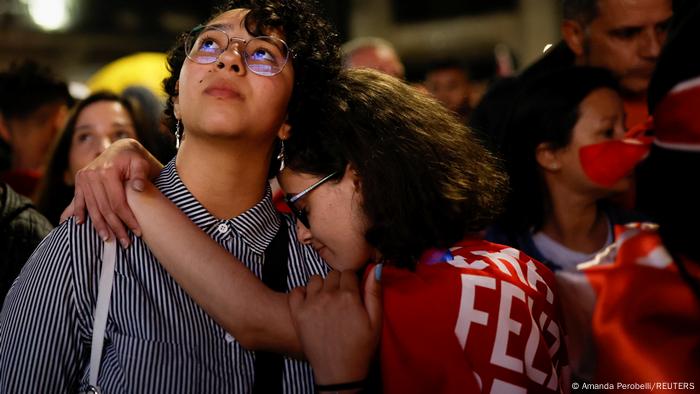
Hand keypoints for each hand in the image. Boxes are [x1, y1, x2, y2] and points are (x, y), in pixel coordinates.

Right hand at [60, 138, 160, 247]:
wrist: (122, 148)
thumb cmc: (135, 159)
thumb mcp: (141, 163)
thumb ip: (140, 175)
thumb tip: (137, 187)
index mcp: (107, 171)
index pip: (117, 202)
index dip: (127, 219)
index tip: (137, 232)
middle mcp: (92, 174)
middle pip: (104, 208)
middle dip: (115, 227)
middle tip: (124, 243)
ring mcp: (84, 177)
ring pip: (92, 208)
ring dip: (100, 226)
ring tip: (108, 240)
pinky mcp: (80, 180)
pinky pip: (78, 200)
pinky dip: (78, 213)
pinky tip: (80, 224)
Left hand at [288, 265, 382, 386]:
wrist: (339, 371)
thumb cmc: (360, 348)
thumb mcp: (376, 322)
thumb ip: (374, 293)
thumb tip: (376, 268)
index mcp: (349, 296)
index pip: (349, 273)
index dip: (353, 282)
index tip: (353, 292)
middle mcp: (328, 296)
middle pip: (332, 275)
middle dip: (338, 283)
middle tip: (341, 300)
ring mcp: (311, 304)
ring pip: (315, 280)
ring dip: (321, 286)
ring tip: (326, 301)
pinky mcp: (298, 313)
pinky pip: (296, 291)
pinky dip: (302, 293)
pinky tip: (310, 303)